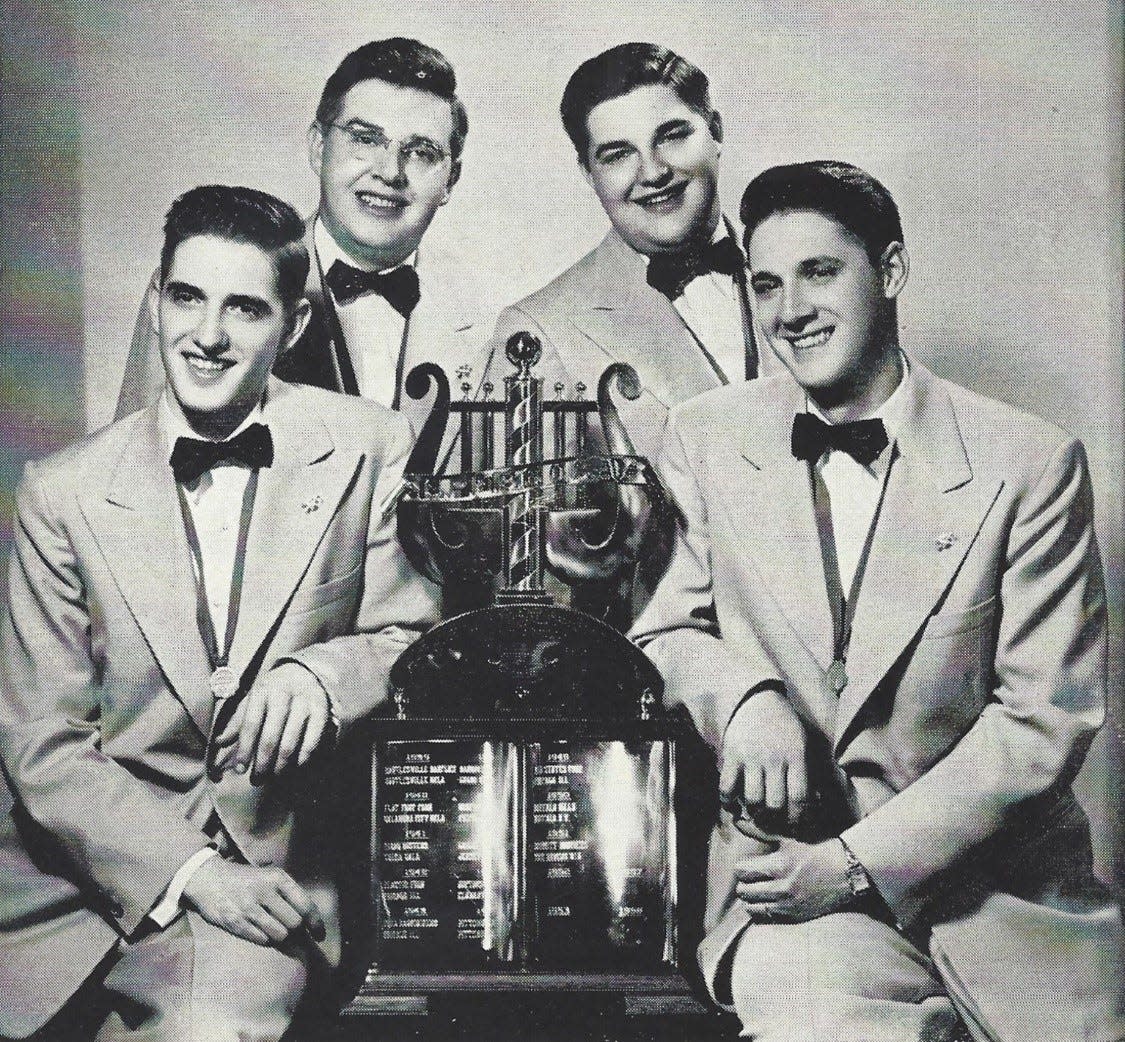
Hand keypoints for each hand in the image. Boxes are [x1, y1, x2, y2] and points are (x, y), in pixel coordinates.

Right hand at [181, 856, 325, 946]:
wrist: (208, 878)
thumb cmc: (246, 880)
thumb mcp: (269, 877)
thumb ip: (288, 895)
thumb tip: (308, 922)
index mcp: (277, 878)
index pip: (305, 904)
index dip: (316, 923)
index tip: (320, 935)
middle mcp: (265, 892)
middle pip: (295, 923)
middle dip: (297, 931)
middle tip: (294, 933)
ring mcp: (248, 907)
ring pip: (279, 934)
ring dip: (281, 937)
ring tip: (276, 931)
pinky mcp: (234, 922)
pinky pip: (260, 939)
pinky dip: (264, 939)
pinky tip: (260, 932)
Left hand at [212, 663, 330, 782]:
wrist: (305, 672)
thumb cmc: (272, 693)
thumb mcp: (253, 700)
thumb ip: (238, 721)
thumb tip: (219, 742)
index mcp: (262, 690)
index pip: (251, 724)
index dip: (244, 749)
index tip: (240, 770)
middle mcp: (284, 692)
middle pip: (270, 735)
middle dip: (262, 762)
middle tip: (257, 780)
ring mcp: (305, 700)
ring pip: (291, 741)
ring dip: (281, 765)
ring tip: (274, 777)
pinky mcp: (322, 709)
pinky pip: (312, 741)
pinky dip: (303, 758)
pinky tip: (295, 768)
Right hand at [720, 689, 807, 829]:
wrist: (758, 699)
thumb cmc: (785, 725)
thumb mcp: (804, 743)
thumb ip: (810, 770)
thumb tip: (817, 803)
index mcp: (796, 755)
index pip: (800, 797)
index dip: (799, 817)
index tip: (797, 824)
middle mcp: (774, 758)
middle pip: (776, 803)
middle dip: (777, 820)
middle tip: (776, 822)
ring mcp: (751, 757)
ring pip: (753, 799)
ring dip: (755, 812)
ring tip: (758, 814)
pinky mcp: (731, 754)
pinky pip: (727, 786)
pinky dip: (728, 801)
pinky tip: (733, 805)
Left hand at [734, 837, 852, 922]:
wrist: (845, 871)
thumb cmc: (816, 850)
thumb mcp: (789, 839)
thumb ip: (763, 836)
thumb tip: (740, 825)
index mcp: (780, 865)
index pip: (742, 871)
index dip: (741, 867)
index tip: (745, 864)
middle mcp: (782, 888)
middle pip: (743, 891)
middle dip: (743, 883)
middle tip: (749, 878)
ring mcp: (788, 905)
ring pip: (751, 907)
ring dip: (751, 898)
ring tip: (757, 890)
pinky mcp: (795, 916)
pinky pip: (766, 917)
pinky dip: (762, 909)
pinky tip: (767, 900)